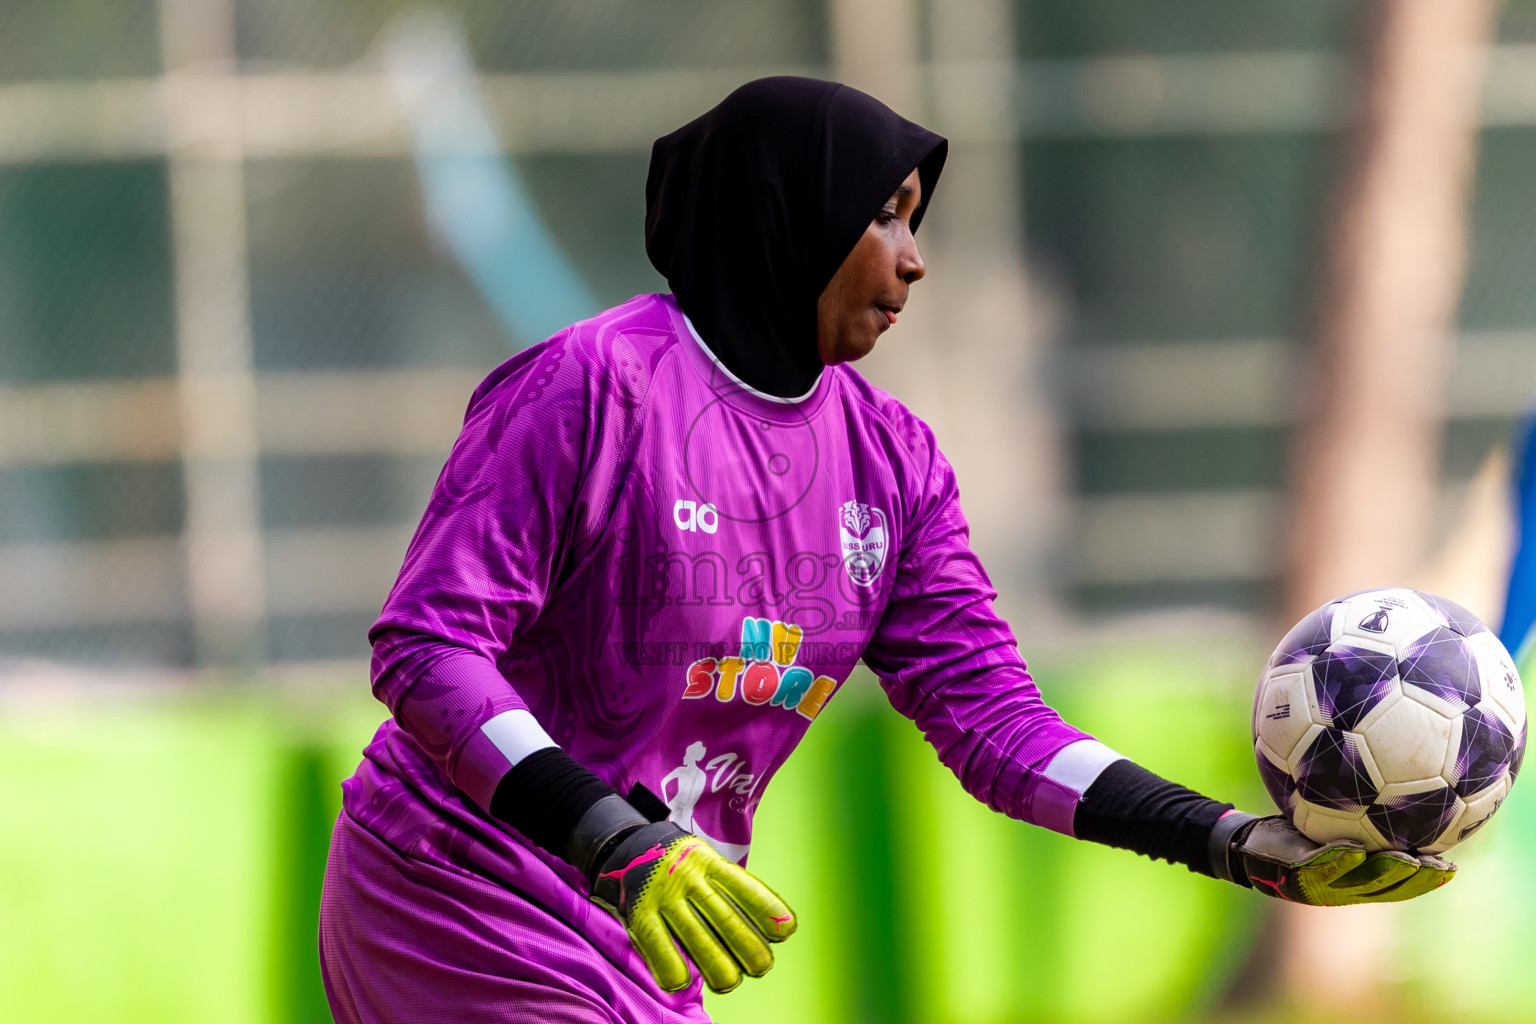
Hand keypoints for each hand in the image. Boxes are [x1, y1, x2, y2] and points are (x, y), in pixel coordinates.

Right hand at [590, 822, 796, 992]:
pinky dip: (669, 963)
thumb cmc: (683, 866)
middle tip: (762, 966)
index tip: (786, 931)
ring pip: (693, 933)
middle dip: (746, 945)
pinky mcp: (639, 910)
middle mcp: (688, 876)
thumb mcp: (707, 864)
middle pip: (722, 915)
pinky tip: (682, 980)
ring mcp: (663, 893)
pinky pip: (656, 941)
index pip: (743, 886)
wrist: (632, 846)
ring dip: (714, 962)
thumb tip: (770, 930)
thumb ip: (731, 890)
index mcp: (710, 863)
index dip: (766, 909)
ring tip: (730, 982)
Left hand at [1210, 812, 1454, 904]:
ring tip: (1408, 860)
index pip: (1400, 884)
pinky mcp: (1292, 875)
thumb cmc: (1289, 830)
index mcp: (1356, 877)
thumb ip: (1355, 805)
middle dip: (1415, 880)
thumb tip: (1386, 765)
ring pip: (1359, 884)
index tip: (1452, 865)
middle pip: (1388, 889)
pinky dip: (1337, 861)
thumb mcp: (1324, 818)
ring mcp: (1318, 884)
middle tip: (1441, 864)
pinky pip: (1319, 868)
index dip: (1427, 880)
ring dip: (1384, 874)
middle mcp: (1342, 886)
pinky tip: (1354, 849)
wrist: (1244, 844)